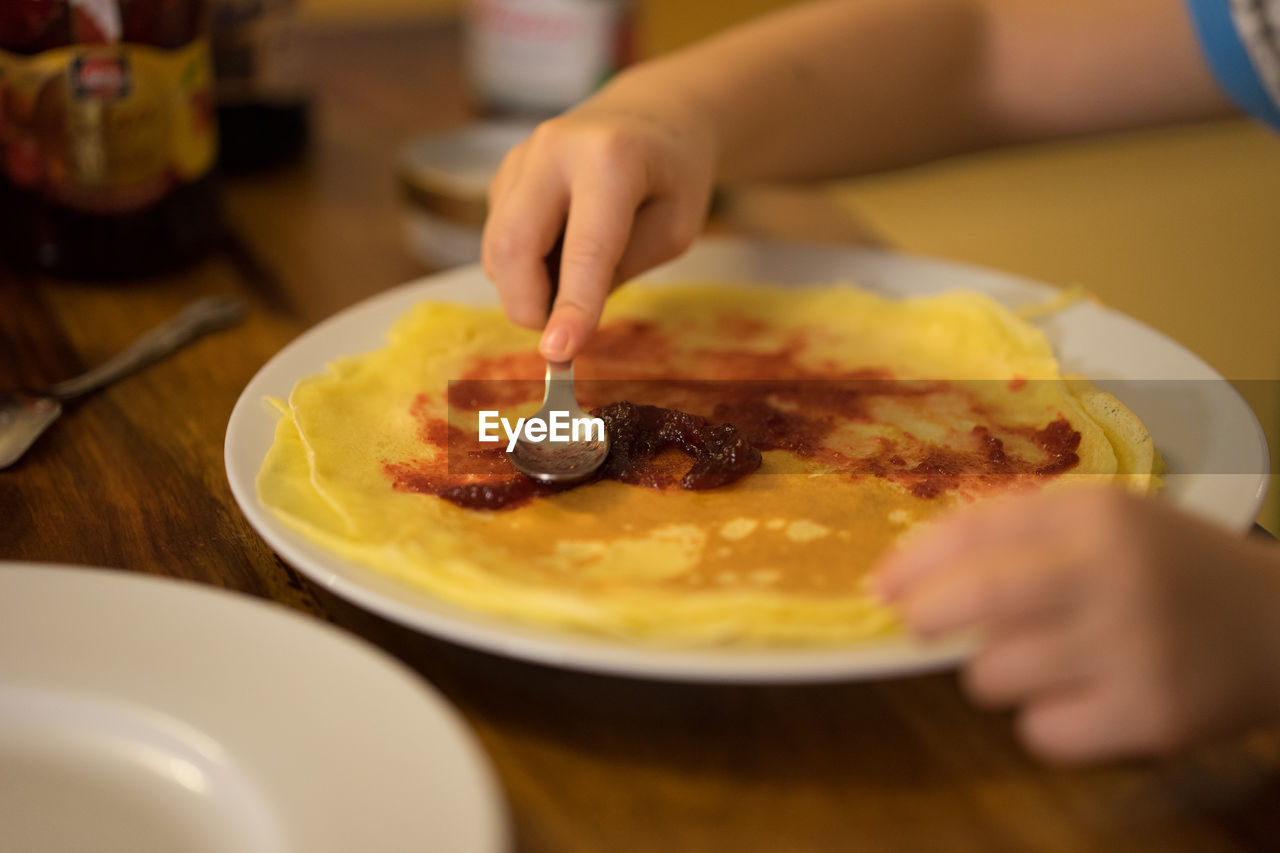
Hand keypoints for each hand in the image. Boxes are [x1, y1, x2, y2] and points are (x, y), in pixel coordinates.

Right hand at [482, 78, 717, 360]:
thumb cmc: (672, 179)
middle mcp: (553, 149)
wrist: (652, 116)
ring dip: (526, 289)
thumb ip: (618, 270)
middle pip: (513, 246)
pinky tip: (560, 253)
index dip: (572, 306)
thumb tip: (558, 320)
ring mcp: (519, 157)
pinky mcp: (502, 173)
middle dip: (527, 306)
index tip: (558, 353)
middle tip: (559, 335)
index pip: (585, 248)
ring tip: (573, 282)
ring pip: (496, 249)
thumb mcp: (673, 230)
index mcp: (610, 158)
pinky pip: (498, 240)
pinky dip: (523, 268)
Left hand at [876, 486, 1279, 762]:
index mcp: (1096, 516)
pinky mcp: (1150, 716)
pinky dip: (1045, 721)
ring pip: (995, 676)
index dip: (914, 562)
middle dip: (928, 616)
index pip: (974, 531)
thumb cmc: (1171, 568)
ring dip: (996, 673)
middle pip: (976, 600)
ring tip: (1042, 659)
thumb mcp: (1108, 521)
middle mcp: (1112, 576)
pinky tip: (1082, 697)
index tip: (880, 586)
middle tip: (920, 624)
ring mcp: (1133, 649)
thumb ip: (1019, 535)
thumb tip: (914, 571)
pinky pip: (1041, 733)